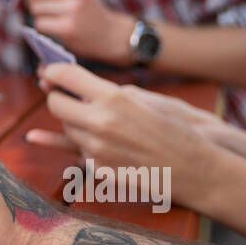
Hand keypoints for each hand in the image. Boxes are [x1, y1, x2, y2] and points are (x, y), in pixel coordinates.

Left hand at [13, 0, 132, 62]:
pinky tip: (55, 26)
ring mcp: (73, 9)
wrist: (109, 34)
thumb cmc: (86, 8)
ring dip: (38, 13)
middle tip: (42, 6)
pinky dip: (42, 25)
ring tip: (53, 16)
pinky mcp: (68, 27)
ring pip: (35, 7)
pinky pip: (39, 23)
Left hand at [24, 63, 222, 209]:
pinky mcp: (99, 171)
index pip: (65, 77)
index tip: (48, 73)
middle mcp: (100, 125)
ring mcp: (97, 151)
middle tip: (66, 95)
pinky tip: (108, 144)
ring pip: (67, 129)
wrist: (197, 170)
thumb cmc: (176, 129)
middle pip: (56, 105)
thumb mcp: (144, 99)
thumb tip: (78, 85)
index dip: (52, 72)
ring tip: (104, 122)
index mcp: (113, 99)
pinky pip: (81, 152)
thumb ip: (109, 91)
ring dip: (77, 123)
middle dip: (59, 98)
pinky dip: (90, 146)